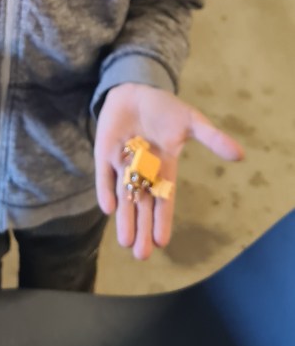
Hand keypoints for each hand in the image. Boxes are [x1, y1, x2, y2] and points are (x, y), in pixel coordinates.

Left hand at [94, 82, 243, 260]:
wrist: (136, 90)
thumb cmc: (165, 109)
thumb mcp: (192, 122)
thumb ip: (212, 138)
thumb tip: (240, 154)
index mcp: (164, 167)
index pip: (164, 199)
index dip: (162, 220)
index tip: (162, 242)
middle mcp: (143, 171)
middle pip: (142, 205)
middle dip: (141, 228)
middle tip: (141, 255)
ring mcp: (122, 162)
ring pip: (123, 195)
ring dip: (124, 218)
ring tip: (126, 243)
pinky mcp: (104, 151)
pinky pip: (104, 174)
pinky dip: (105, 189)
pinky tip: (107, 208)